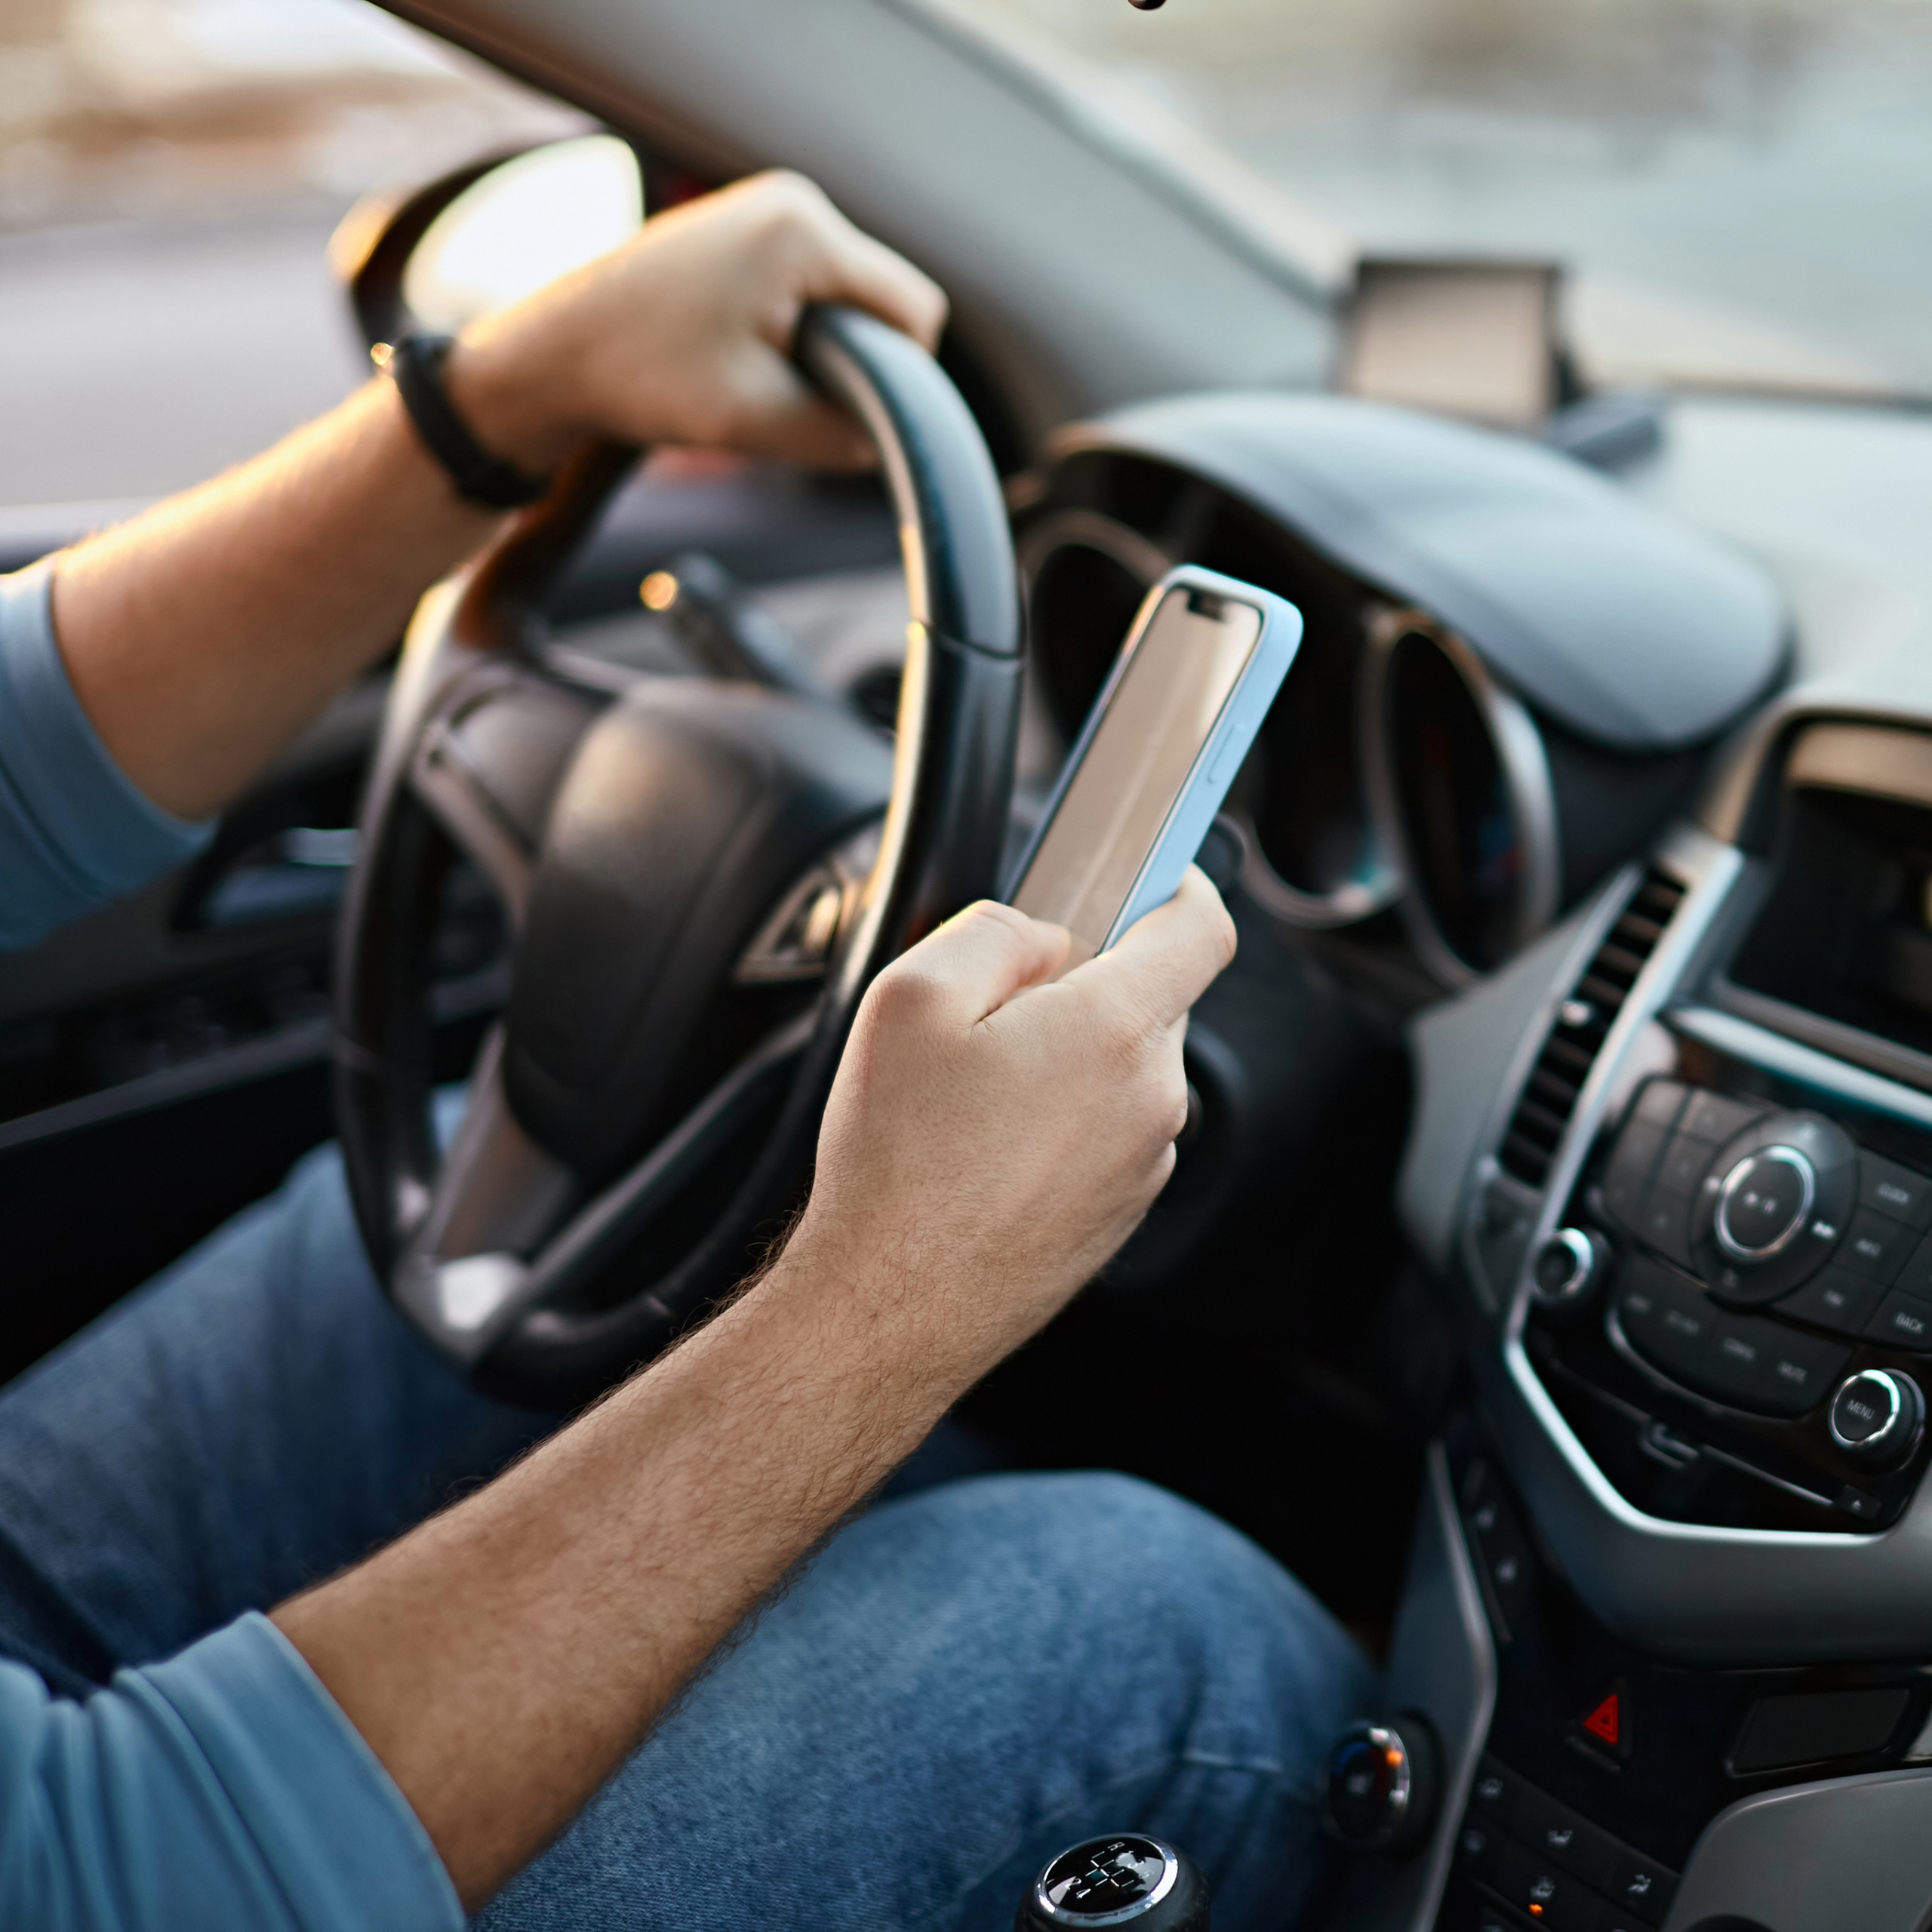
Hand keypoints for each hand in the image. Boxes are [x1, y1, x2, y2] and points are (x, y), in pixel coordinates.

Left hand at [447, 170, 945, 473]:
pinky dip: (793, 334)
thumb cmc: (642, 378)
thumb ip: (840, 434)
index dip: (902, 376)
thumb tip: (884, 441)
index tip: (844, 414)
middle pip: (882, 299)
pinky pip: (809, 289)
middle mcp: (792, 201)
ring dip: (820, 350)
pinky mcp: (745, 230)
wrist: (553, 355)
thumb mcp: (757, 422)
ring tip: (753, 377)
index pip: (914, 308)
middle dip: (855, 360)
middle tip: (782, 398)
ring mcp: (766, 209)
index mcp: (804, 232)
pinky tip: (740, 357)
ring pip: (847, 298)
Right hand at [778, 868, 1237, 1384]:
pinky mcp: (1119, 1212)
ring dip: (1067, 1059)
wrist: (892, 1306)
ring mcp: (1142, 1163)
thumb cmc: (898, 1165)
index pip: (1201, 929)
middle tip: (993, 1012)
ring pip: (1123, 1069)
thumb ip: (996, 932)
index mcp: (1113, 1032)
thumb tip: (1046, 936)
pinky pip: (1105, 1132)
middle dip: (1085, 985)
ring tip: (973, 1099)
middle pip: (1149, 999)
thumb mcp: (911, 997)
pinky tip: (984, 1150)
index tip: (1155, 875)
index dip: (1180, 885)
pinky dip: (1060, 1121)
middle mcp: (1150, 1099)